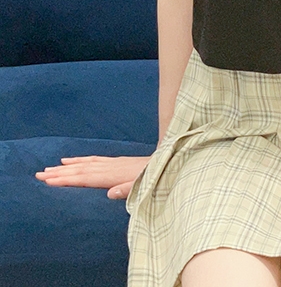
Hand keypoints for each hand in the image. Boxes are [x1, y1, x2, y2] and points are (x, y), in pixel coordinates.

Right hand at [34, 155, 151, 198]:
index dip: (65, 180)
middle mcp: (109, 167)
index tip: (48, 181)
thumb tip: (110, 194)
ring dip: (66, 167)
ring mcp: (112, 163)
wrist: (168, 160)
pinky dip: (80, 160)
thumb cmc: (155, 177)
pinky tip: (72, 160)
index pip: (84, 178)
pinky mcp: (116, 161)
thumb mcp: (143, 186)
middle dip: (59, 173)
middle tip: (39, 174)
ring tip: (49, 168)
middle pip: (79, 170)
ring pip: (84, 164)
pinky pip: (93, 160)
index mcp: (113, 175)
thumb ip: (128, 190)